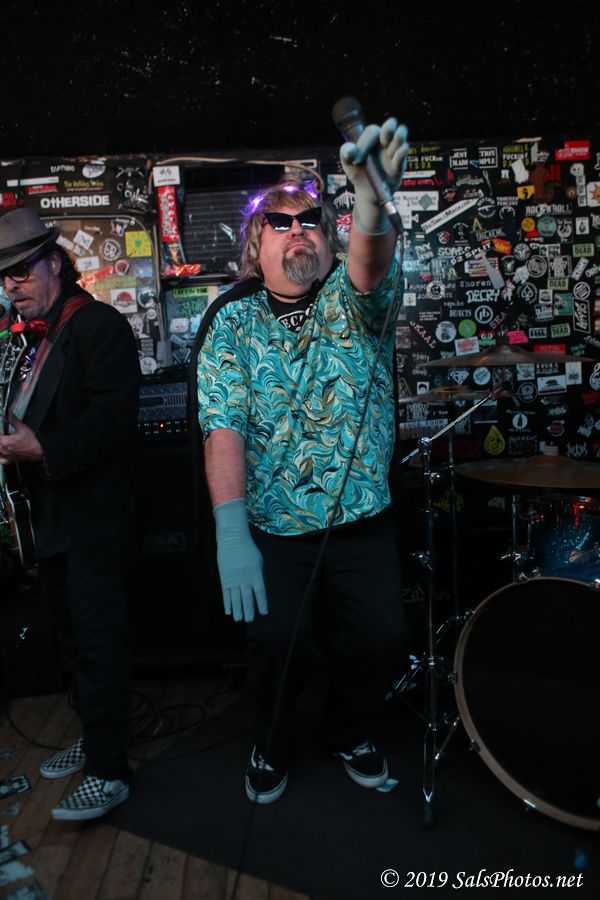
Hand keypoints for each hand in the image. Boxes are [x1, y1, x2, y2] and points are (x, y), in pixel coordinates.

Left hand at [0, 413, 43, 465]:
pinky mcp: (11, 460)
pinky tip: (0, 453)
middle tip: (2, 436)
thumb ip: (13, 420)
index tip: (1, 431)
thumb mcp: (22, 427)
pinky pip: (1, 460)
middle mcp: (4, 450)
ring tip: (1, 442)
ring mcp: (7, 456)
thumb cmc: (33, 441)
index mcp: (5, 442)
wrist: (40, 450)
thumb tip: (9, 413)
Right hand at [213, 498, 267, 622]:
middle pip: (247, 598)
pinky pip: (226, 594)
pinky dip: (227, 603)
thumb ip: (257, 576)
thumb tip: (256, 589)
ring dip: (237, 610)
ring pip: (235, 598)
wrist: (232, 539)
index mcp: (256, 574)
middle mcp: (245, 579)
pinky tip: (228, 611)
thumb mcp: (258, 561)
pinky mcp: (224, 578)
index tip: (264, 613)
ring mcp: (234, 579)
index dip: (262, 603)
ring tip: (238, 619)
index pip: (260, 592)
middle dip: (248, 610)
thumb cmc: (247, 549)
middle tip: (248, 620)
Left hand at [340, 118, 408, 234]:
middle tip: (385, 133)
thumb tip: (350, 149)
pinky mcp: (398, 166)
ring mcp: (392, 154)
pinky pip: (402, 155)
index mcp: (370, 140)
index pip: (371, 132)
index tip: (356, 156)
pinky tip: (399, 150)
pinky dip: (402, 152)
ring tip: (395, 138)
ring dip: (398, 136)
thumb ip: (346, 154)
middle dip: (388, 128)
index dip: (365, 140)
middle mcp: (383, 144)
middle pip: (389, 128)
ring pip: (399, 138)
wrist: (369, 196)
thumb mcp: (349, 166)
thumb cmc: (359, 177)